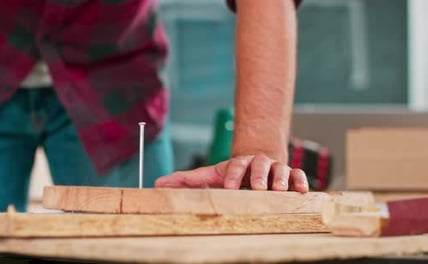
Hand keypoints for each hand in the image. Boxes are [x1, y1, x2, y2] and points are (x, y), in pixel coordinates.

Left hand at [155, 154, 308, 192]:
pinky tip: (302, 191)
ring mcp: (276, 168)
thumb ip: (187, 180)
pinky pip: (298, 175)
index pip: (236, 166)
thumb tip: (158, 183)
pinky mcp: (290, 175)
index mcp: (239, 162)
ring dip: (281, 178)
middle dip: (260, 175)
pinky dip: (300, 181)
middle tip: (259, 188)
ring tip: (279, 191)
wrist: (257, 162)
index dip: (233, 175)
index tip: (229, 188)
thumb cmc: (232, 172)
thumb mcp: (210, 174)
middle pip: (261, 164)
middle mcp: (258, 163)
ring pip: (281, 169)